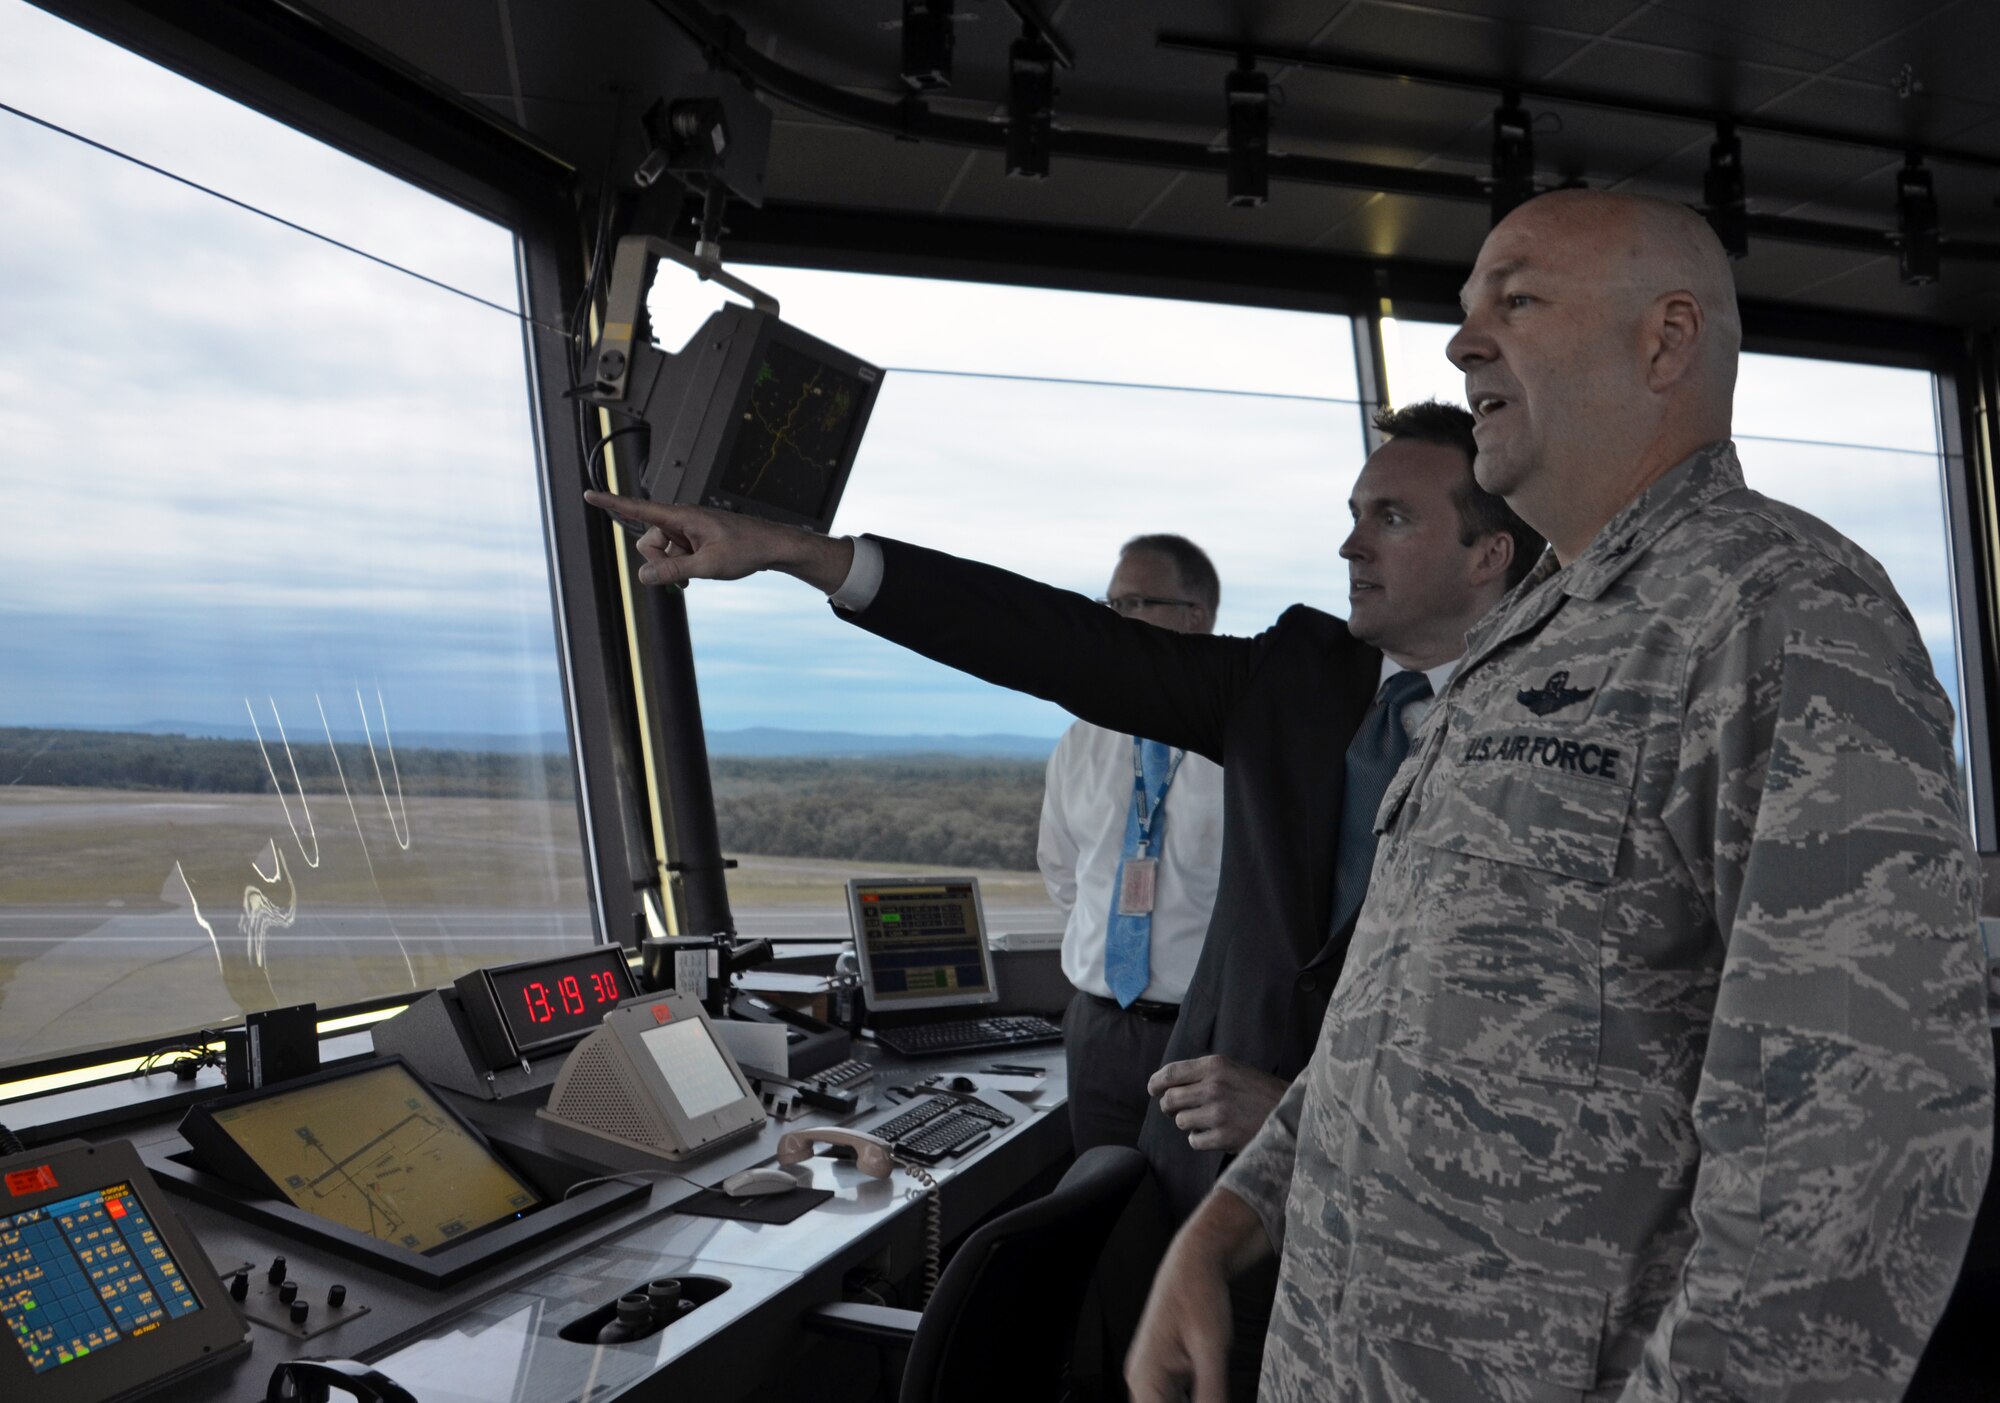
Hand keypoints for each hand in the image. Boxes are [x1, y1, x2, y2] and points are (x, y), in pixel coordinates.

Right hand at [582, 492, 852, 591]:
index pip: (639, 509)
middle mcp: (682, 519)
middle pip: (648, 541)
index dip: (612, 503)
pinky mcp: (695, 538)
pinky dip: (680, 566)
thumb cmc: (746, 550)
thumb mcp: (709, 565)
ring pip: (662, 551)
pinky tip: (695, 575)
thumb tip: (643, 576)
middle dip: (658, 561)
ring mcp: (688, 529)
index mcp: (682, 517)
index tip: (589, 494)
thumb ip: (674, 571)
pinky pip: (675, 553)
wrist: (772, 546)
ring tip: (697, 574)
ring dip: (672, 566)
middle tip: (684, 577)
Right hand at [1125, 1204, 1240, 1402]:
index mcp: (1145, 1377)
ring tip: (1211, 1389)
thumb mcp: (1211, 1349)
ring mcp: (1150, 1373)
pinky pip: (1173, 1398)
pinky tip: (1209, 1394)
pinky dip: (1190, 1400)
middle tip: (1213, 1395)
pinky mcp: (1162, 1369)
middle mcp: (1141, 1378)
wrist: (1194, 1263)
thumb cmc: (1199, 1296)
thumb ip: (1211, 1392)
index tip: (1209, 1400)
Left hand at [1148, 1055, 1287, 1153]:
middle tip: (1174, 1110)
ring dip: (1187, 1123)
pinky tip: (1212, 1134)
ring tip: (1205, 1121)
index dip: (1156, 1082)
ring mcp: (1218, 1113)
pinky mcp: (1223, 1137)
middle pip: (1170, 1099)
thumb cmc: (1261, 1091)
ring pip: (1180, 1121)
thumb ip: (1205, 1073)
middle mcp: (1213, 1087)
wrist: (1292, 1112)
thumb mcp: (1234, 1070)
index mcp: (1215, 1066)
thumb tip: (1168, 1084)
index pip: (1171, 1073)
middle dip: (1169, 1106)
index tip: (1152, 1089)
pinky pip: (1194, 1141)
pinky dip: (1199, 1139)